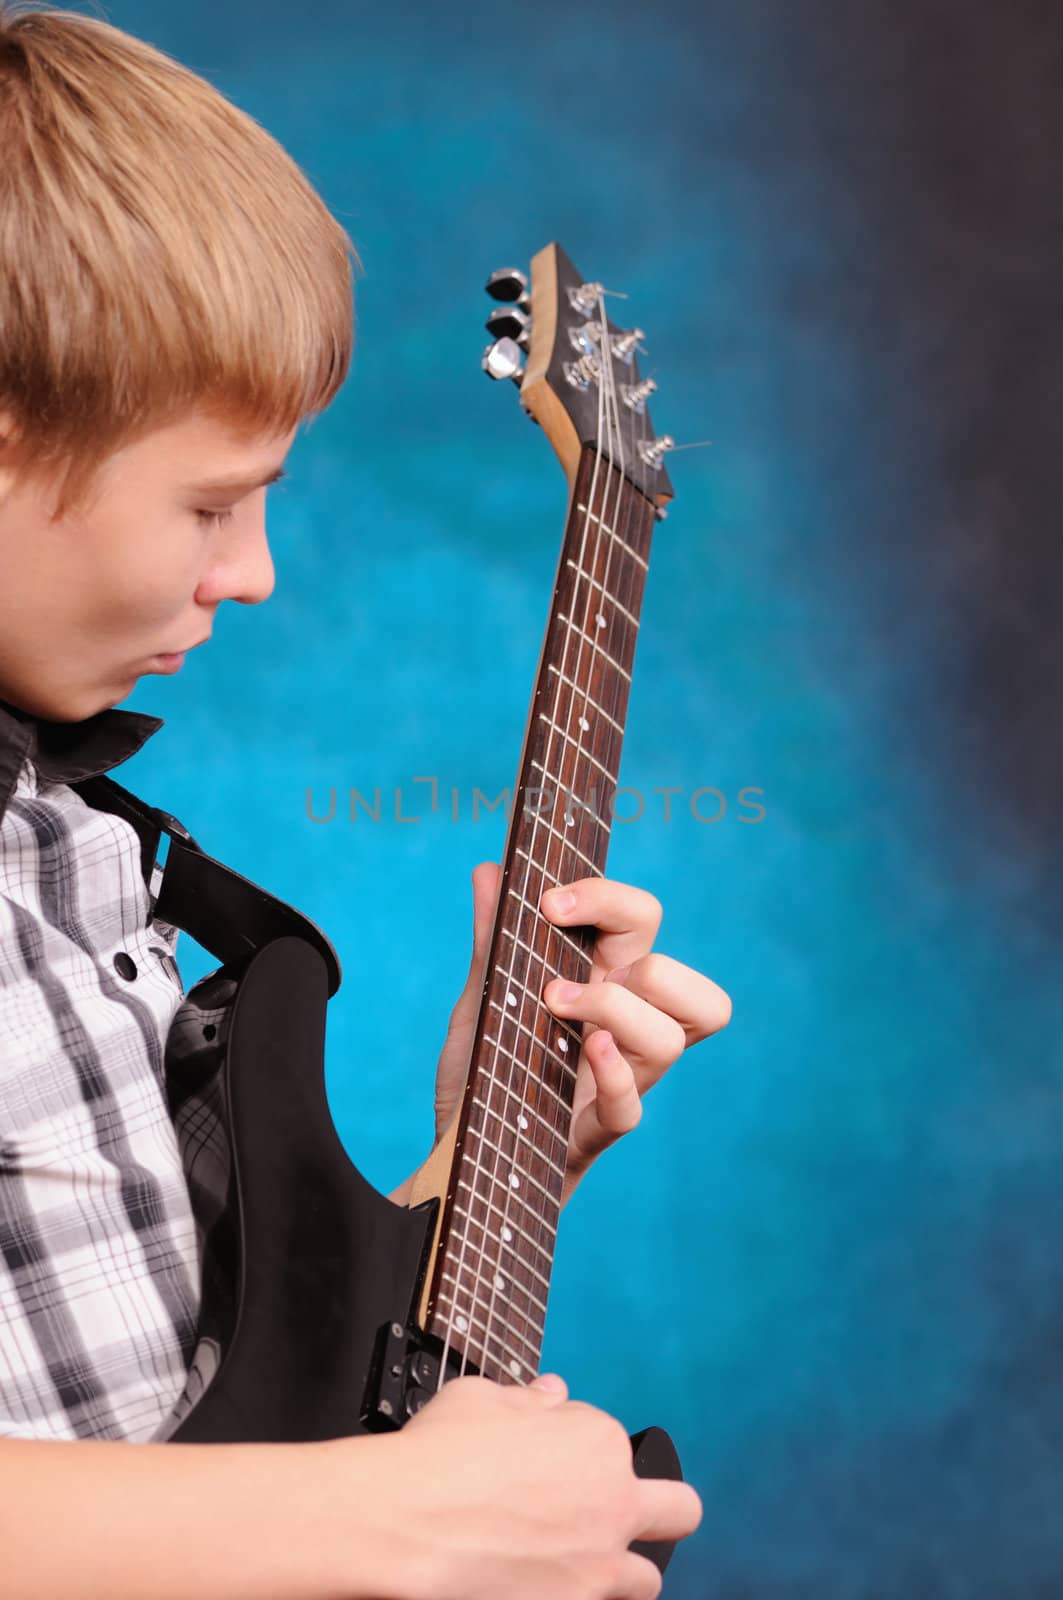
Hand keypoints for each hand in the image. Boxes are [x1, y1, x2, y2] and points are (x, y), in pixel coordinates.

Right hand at [385, 1372, 701, 1599]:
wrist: (405, 1523)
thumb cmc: (438, 1455)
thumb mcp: (480, 1398)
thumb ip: (527, 1399)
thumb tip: (551, 1394)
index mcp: (598, 1443)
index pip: (613, 1443)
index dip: (577, 1449)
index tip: (546, 1459)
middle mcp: (613, 1505)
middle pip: (679, 1511)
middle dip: (660, 1512)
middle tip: (614, 1517)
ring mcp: (598, 1570)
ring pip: (647, 1581)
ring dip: (620, 1571)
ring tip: (577, 1566)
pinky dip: (576, 1597)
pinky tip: (541, 1585)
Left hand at [434, 862, 731, 1204]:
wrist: (459, 1151)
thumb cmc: (486, 1071)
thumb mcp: (481, 999)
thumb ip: (492, 941)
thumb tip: (489, 870)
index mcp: (606, 982)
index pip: (645, 922)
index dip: (612, 899)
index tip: (550, 902)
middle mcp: (627, 1028)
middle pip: (695, 986)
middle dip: (641, 962)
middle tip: (560, 973)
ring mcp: (621, 1079)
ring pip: (678, 1036)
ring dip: (618, 1009)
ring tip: (555, 1008)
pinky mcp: (597, 1128)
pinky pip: (632, 1105)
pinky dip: (613, 1072)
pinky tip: (580, 1051)